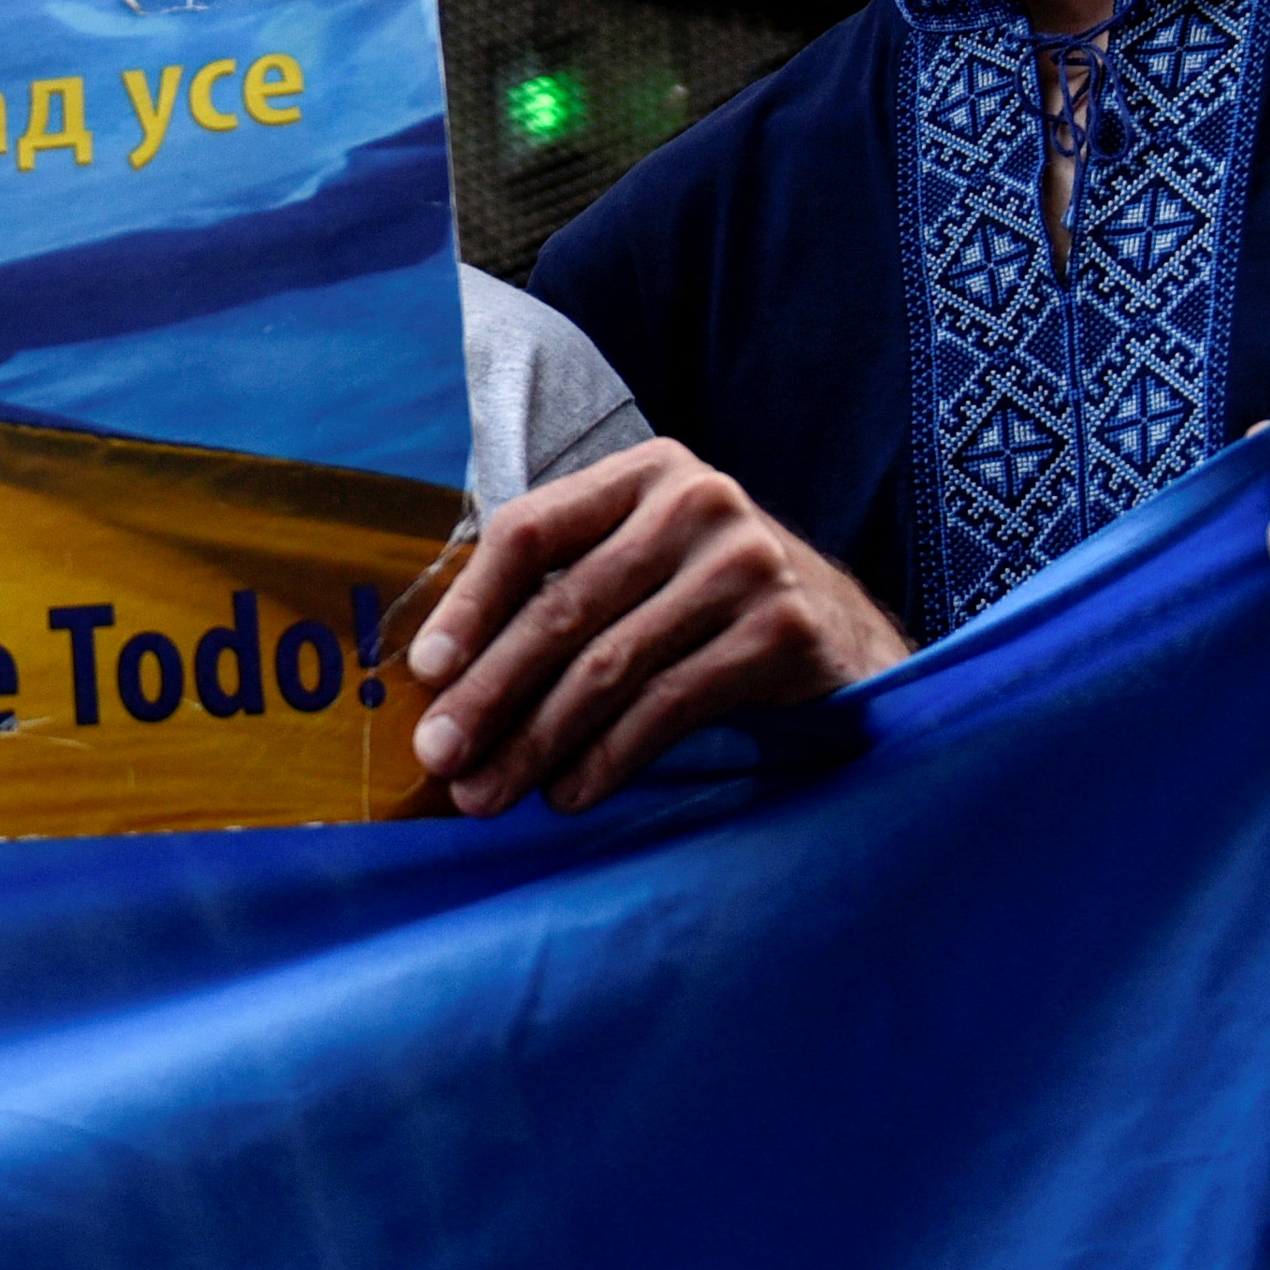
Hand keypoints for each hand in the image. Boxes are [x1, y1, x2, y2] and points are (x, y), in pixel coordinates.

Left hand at [402, 438, 907, 816]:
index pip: (530, 530)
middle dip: (489, 693)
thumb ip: (555, 593)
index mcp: (643, 474)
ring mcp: (747, 564)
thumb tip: (439, 680)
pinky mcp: (782, 631)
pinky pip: (667, 707)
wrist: (845, 638)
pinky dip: (606, 759)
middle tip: (440, 758)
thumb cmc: (709, 606)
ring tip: (488, 794)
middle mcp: (696, 503)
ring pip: (610, 666)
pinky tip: (567, 795)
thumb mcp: (636, 569)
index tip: (423, 672)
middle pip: (564, 607)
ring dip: (536, 741)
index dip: (470, 605)